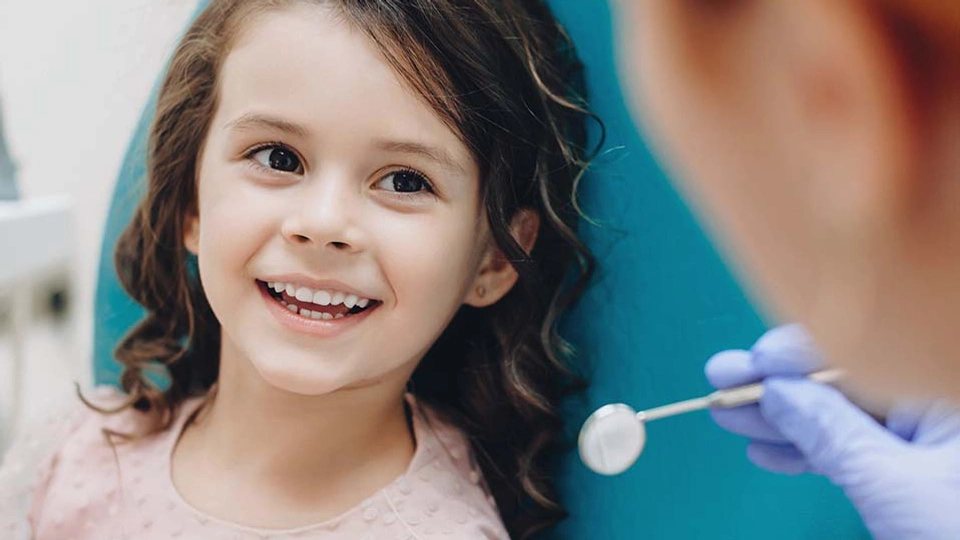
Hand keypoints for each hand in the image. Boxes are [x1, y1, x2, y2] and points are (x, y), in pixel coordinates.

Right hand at [705, 324, 959, 539]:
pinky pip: (861, 449)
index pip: (869, 348)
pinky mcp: (922, 472)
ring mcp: (933, 440)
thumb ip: (830, 431)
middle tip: (719, 380)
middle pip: (850, 379)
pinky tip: (768, 452)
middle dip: (781, 386)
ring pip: (847, 416)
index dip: (804, 350)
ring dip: (786, 420)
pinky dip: (814, 453)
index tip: (752, 363)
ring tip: (729, 419)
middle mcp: (940, 403)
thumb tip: (774, 390)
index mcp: (947, 388)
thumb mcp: (892, 485)